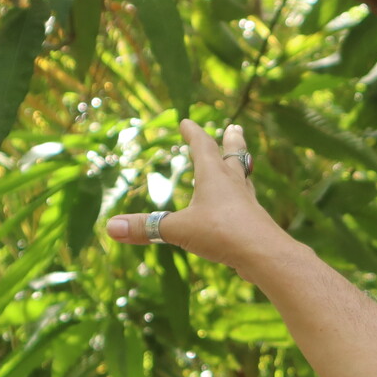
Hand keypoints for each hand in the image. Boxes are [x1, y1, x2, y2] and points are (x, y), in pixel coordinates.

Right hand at [104, 119, 286, 270]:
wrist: (265, 255)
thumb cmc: (223, 233)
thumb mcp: (179, 230)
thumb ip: (147, 228)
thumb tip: (110, 228)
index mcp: (214, 177)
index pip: (202, 147)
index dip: (193, 134)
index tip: (187, 121)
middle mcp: (234, 185)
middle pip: (233, 156)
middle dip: (230, 141)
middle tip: (234, 128)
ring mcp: (247, 204)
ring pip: (244, 179)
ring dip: (240, 167)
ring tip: (242, 162)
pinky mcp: (255, 223)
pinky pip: (247, 205)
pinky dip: (242, 199)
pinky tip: (243, 207)